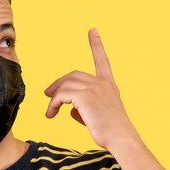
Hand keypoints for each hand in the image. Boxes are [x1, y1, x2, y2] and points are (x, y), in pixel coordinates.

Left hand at [44, 28, 138, 150]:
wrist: (121, 139)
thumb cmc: (111, 132)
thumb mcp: (99, 115)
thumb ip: (85, 108)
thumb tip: (70, 109)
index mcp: (109, 85)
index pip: (102, 60)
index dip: (96, 45)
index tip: (92, 30)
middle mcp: (102, 83)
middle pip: (73, 75)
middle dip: (58, 83)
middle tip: (48, 94)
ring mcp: (94, 88)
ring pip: (65, 86)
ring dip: (54, 99)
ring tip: (50, 112)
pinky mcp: (85, 96)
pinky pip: (61, 96)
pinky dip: (53, 105)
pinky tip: (51, 114)